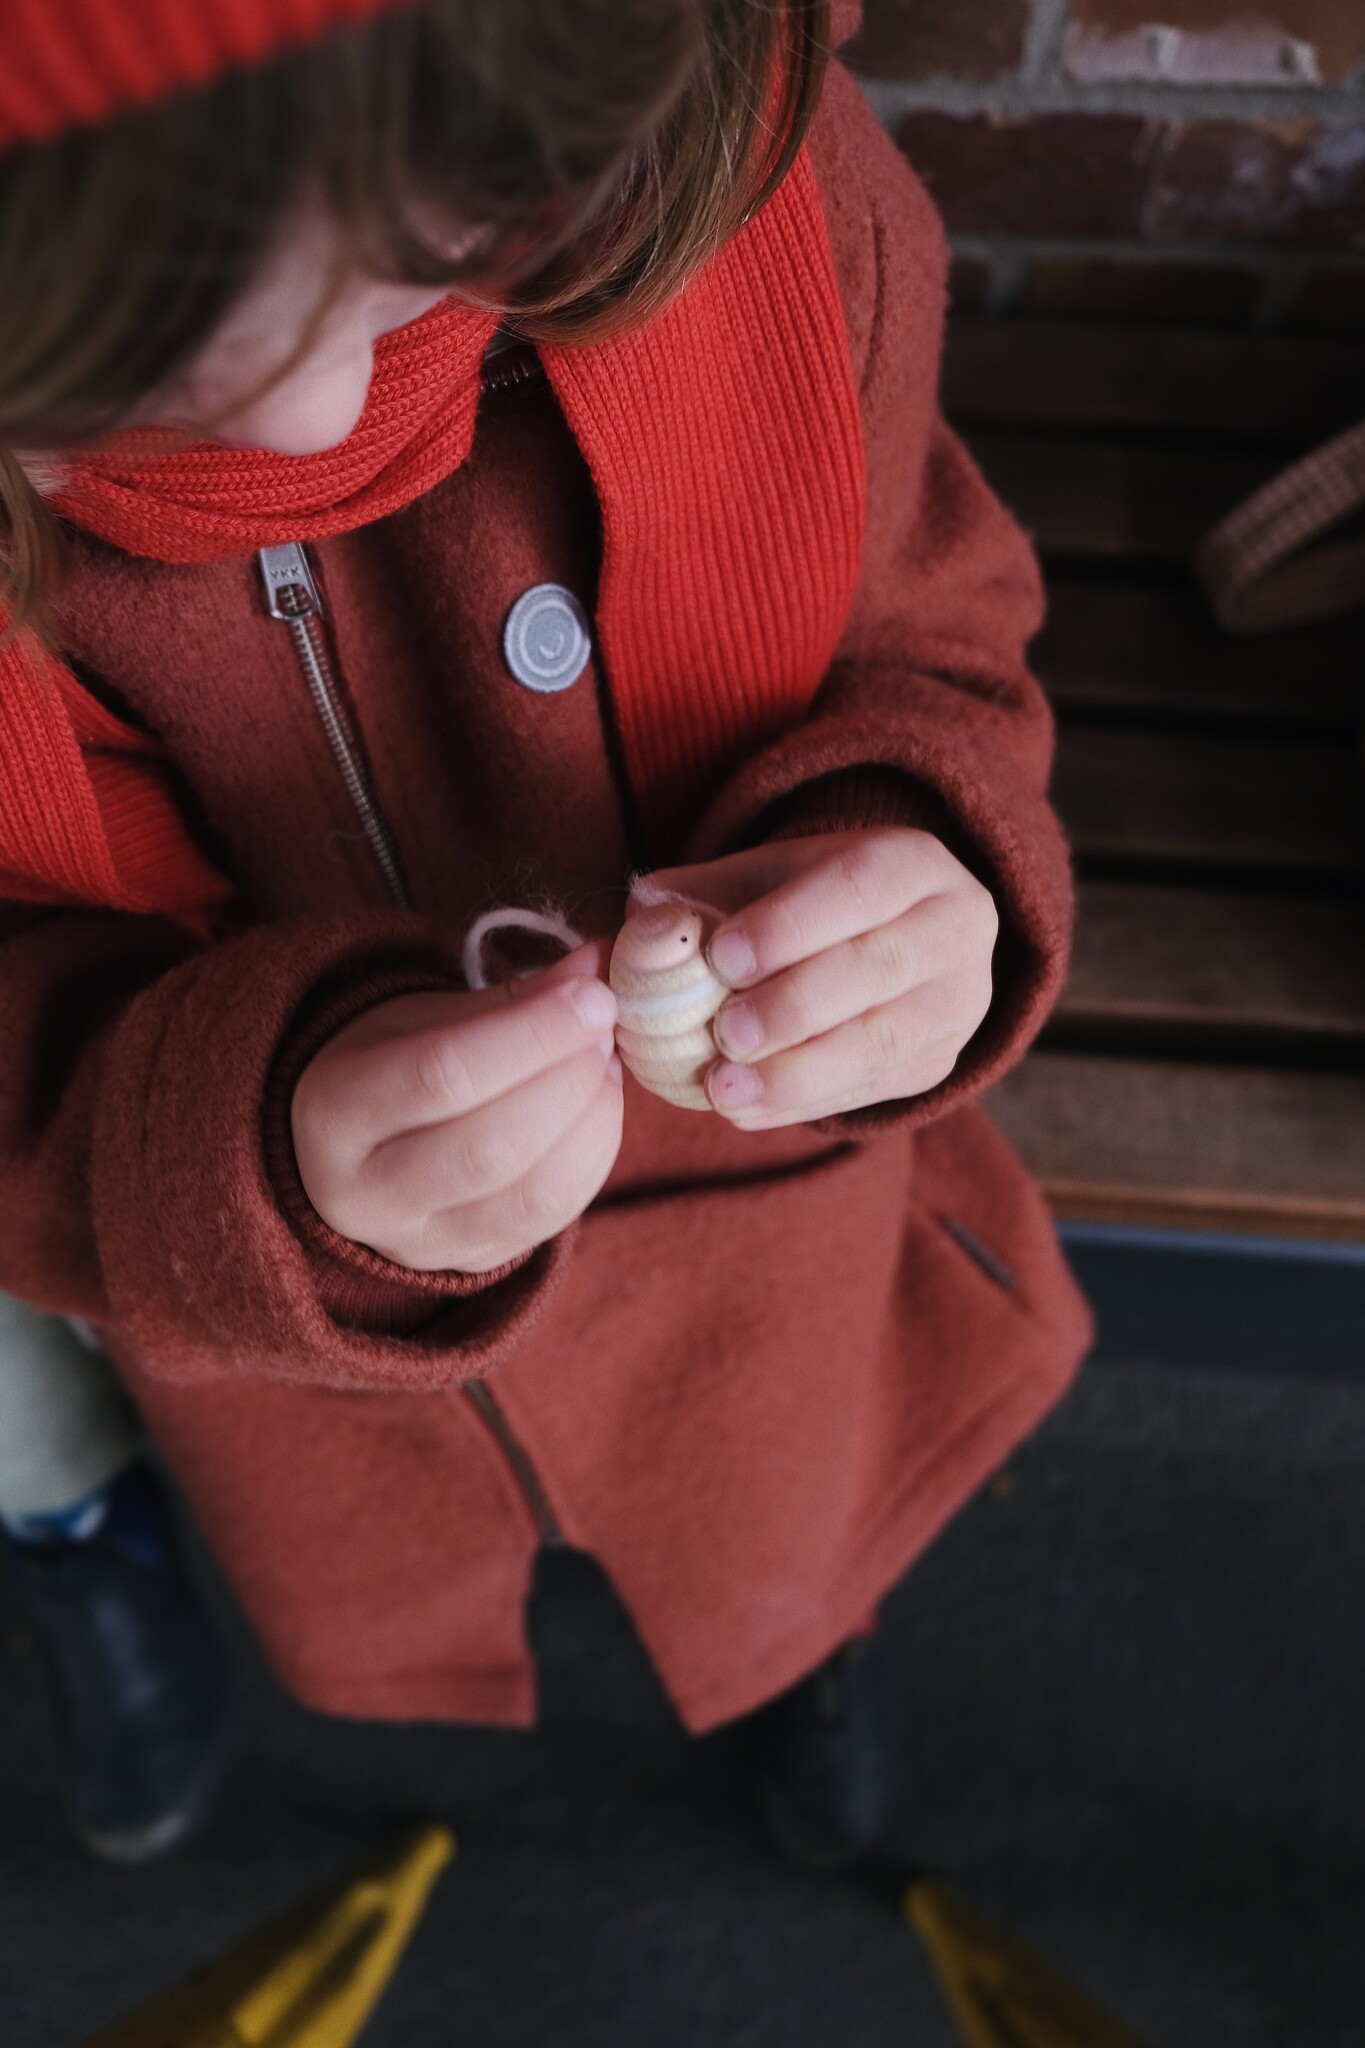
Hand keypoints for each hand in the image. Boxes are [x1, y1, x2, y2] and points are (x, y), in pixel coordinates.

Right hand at [291, 943, 622, 1271]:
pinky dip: (594, 1155)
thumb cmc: (389, 1066)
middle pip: (490, 1148)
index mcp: (334, 1112)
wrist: (348, 1153)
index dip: (532, 1034)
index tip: (592, 994)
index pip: (442, 1075)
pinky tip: (598, 1106)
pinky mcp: (470, 1264)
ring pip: (530, 1194)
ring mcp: (418, 1244)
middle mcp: (365, 1195)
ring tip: (605, 1062)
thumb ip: (508, 998)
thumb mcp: (422, 1018)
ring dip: (591, 1118)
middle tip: (603, 1026)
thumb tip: (595, 967)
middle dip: (568, 1078)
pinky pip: (552, 1219)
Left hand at [646, 829, 996, 1129]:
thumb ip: (702, 893)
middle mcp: (955, 927)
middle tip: (726, 1035)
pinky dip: (803, 1104)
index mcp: (911, 862)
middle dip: (795, 1006)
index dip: (790, 924)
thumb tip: (642, 921)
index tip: (722, 958)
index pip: (858, 884)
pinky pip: (874, 1089)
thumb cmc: (811, 904)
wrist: (894, 940)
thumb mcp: (764, 877)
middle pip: (878, 968)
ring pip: (882, 1042)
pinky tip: (748, 1109)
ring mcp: (956, 1002)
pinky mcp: (939, 1061)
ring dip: (797, 1073)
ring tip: (725, 1089)